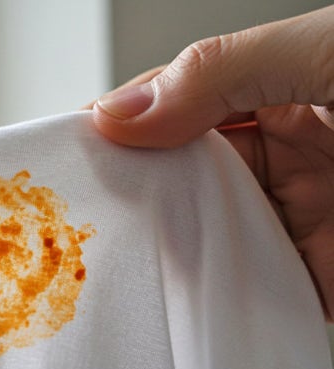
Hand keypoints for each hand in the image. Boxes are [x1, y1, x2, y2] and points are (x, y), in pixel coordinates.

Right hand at [90, 6, 333, 319]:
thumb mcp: (333, 53)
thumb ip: (225, 70)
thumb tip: (121, 111)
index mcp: (282, 92)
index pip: (179, 107)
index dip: (125, 124)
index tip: (75, 150)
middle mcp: (285, 158)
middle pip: (183, 177)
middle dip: (134, 192)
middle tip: (81, 212)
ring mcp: (299, 223)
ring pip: (206, 238)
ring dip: (166, 251)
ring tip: (111, 260)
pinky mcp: (317, 285)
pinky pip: (250, 294)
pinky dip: (212, 301)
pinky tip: (174, 300)